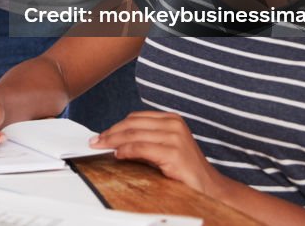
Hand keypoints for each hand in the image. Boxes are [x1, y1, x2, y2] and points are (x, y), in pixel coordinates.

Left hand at [90, 111, 224, 195]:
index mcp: (172, 119)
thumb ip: (144, 139)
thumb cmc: (185, 169)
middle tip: (95, 141)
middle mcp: (174, 124)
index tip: (101, 134)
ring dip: (113, 141)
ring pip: (133, 134)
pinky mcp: (173, 152)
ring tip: (101, 147)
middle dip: (110, 133)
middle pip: (132, 124)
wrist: (210, 187)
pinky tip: (117, 155)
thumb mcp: (164, 147)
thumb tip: (115, 141)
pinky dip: (125, 151)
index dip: (116, 126)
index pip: (136, 118)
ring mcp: (174, 137)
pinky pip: (141, 148)